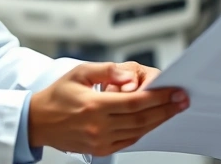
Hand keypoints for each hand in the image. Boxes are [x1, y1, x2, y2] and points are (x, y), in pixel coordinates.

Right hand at [29, 62, 188, 155]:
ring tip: (172, 109)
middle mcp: (98, 126)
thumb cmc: (58, 95)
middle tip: (181, 100)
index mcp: (94, 105)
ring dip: (159, 120)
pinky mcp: (100, 149)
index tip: (174, 91)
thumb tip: (129, 75)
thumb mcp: (80, 72)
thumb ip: (107, 70)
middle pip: (141, 118)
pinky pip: (129, 141)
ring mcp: (100, 140)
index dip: (158, 97)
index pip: (135, 101)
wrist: (38, 121)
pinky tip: (153, 120)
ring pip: (138, 131)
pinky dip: (144, 130)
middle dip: (166, 109)